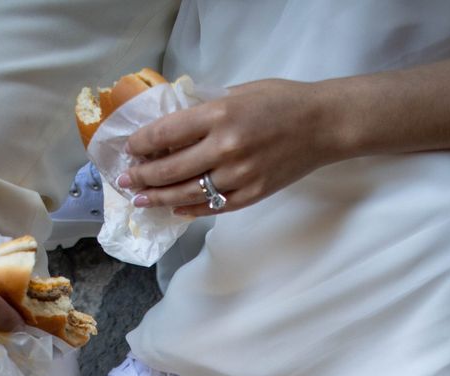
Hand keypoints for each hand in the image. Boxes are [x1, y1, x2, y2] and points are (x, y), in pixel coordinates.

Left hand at [122, 79, 342, 215]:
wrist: (324, 125)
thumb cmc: (282, 101)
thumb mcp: (238, 92)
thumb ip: (204, 110)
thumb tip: (172, 128)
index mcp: (219, 114)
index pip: (165, 134)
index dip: (140, 144)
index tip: (129, 150)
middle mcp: (225, 147)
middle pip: (170, 169)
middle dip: (141, 176)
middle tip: (125, 181)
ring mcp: (239, 175)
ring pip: (187, 193)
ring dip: (158, 198)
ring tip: (139, 201)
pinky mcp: (252, 194)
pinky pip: (213, 207)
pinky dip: (190, 209)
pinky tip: (174, 209)